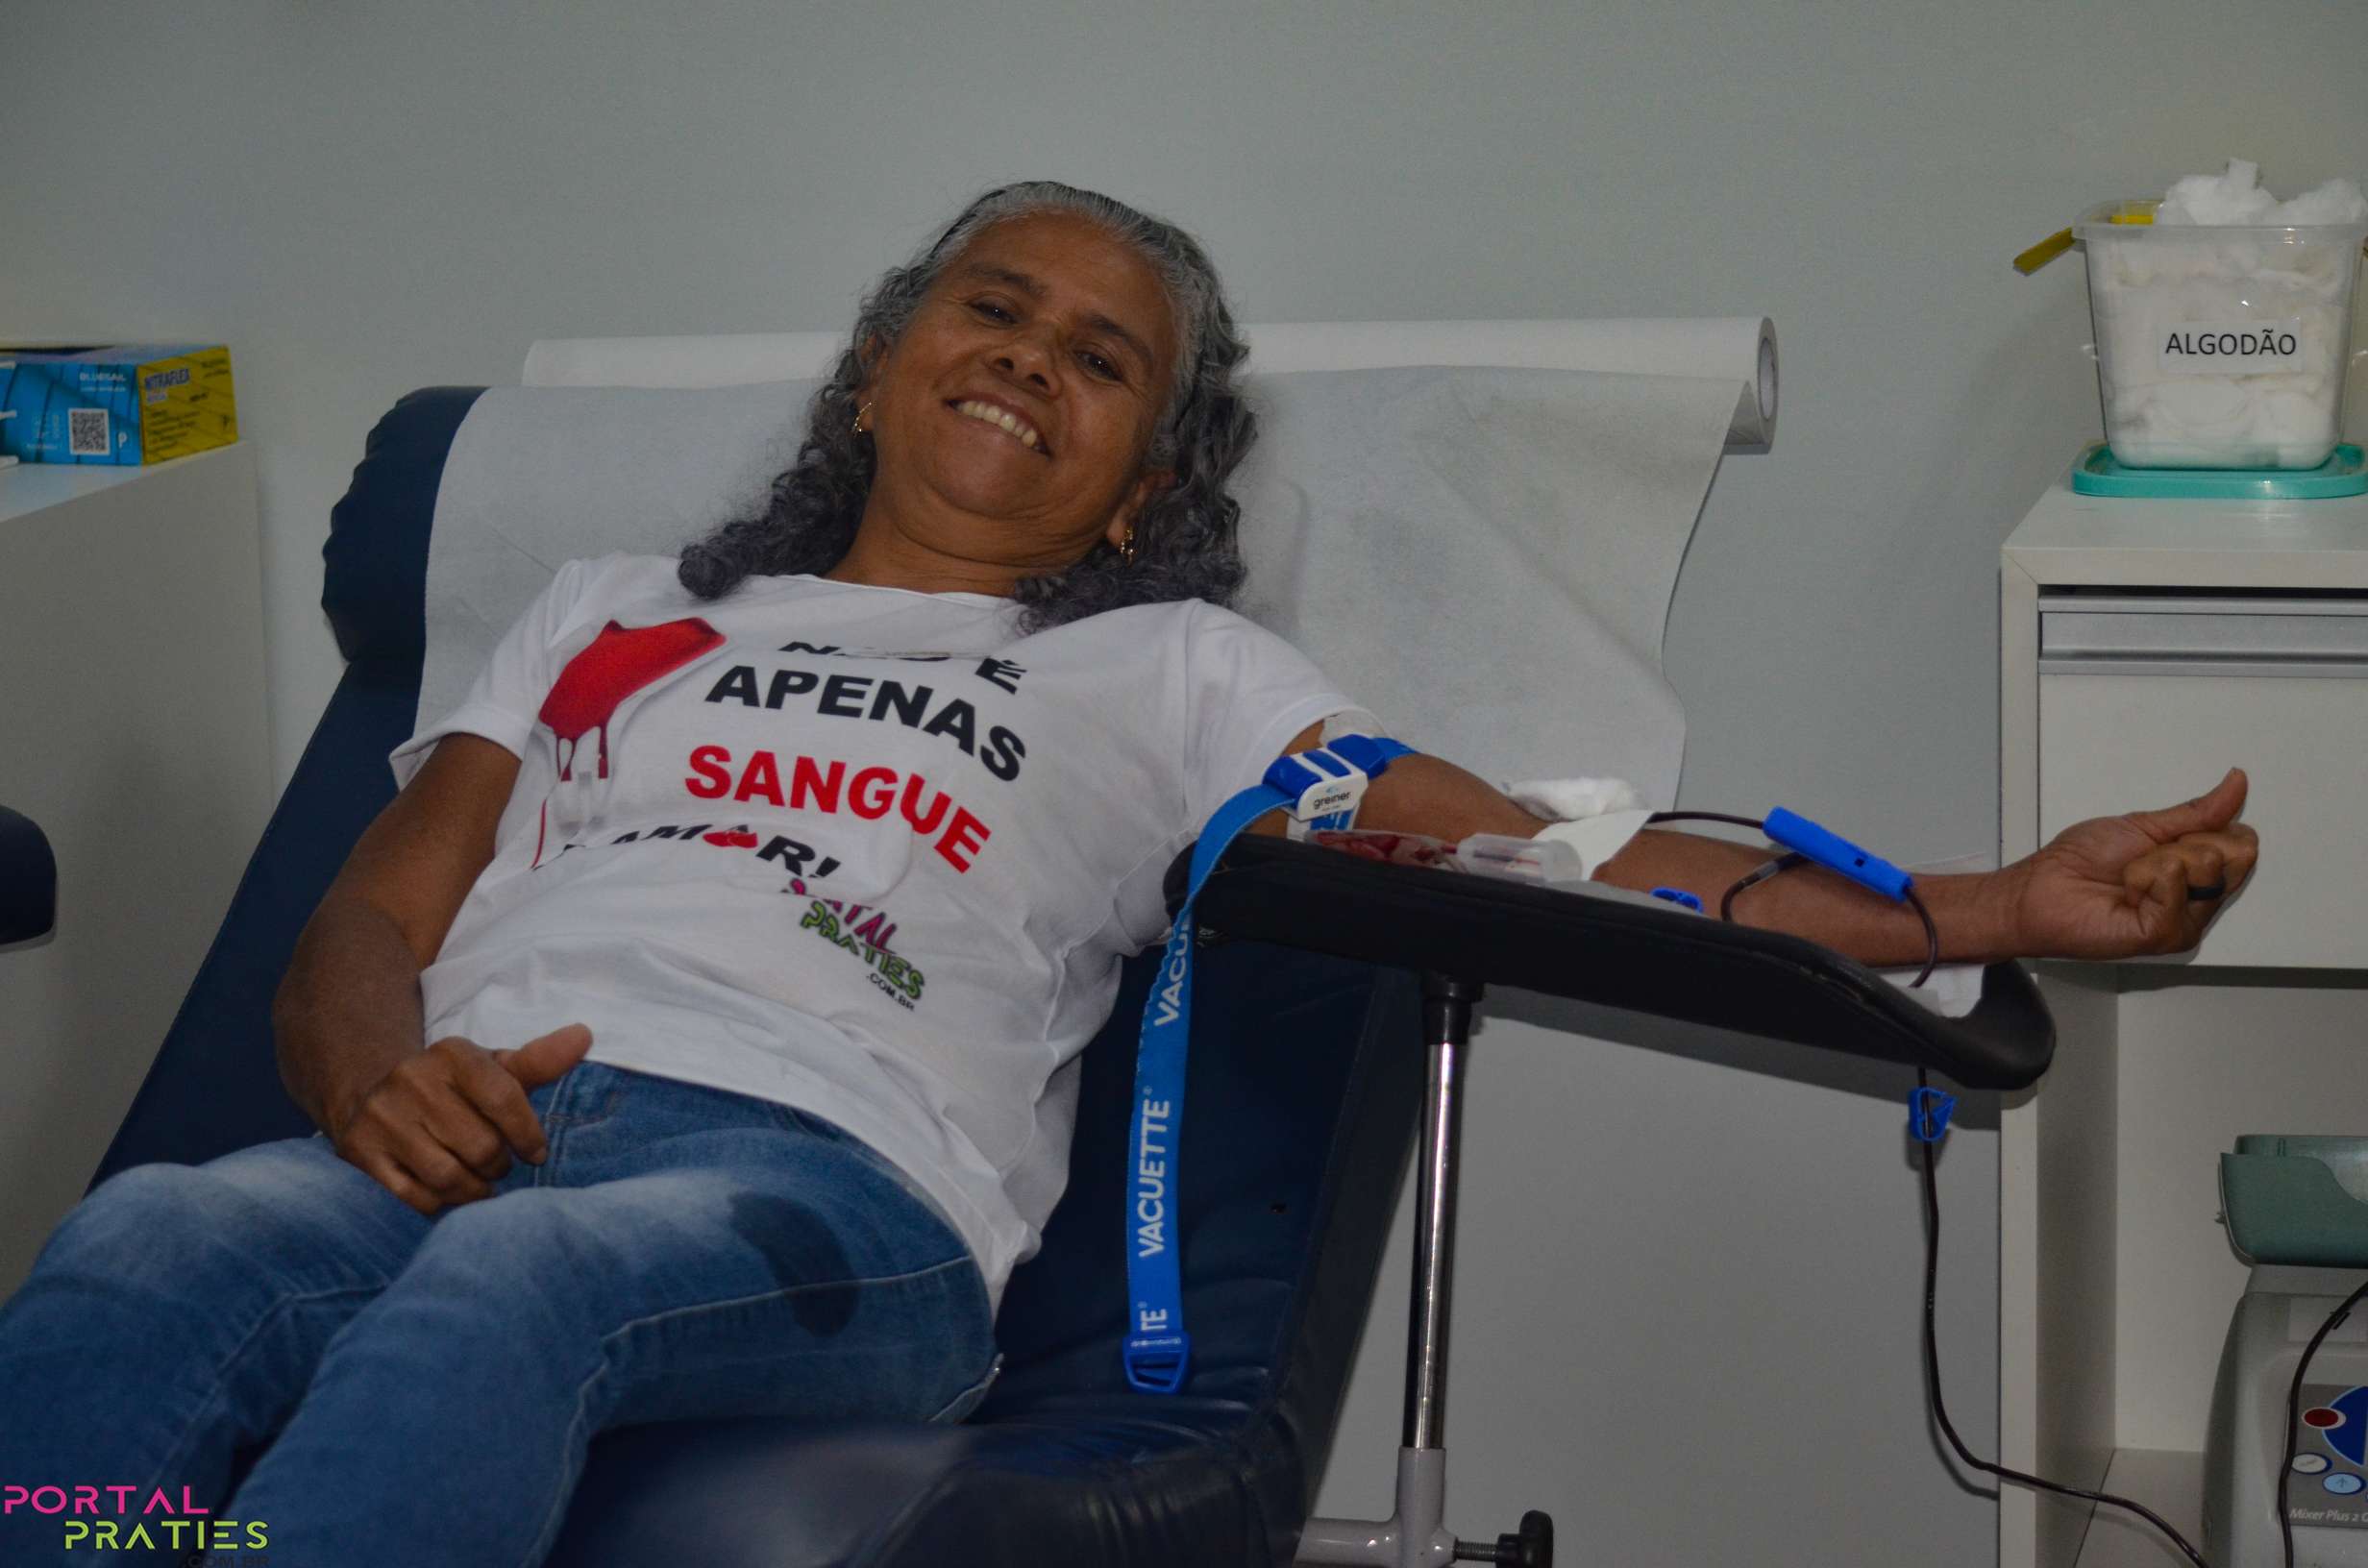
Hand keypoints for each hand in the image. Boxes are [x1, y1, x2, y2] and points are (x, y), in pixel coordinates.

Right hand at [330, 1023, 593, 1216]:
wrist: (370, 1091)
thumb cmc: (452, 1088)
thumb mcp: (492, 1069)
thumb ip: (538, 1060)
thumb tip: (584, 1035)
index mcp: (453, 1054)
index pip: (505, 1099)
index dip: (528, 1135)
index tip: (536, 1153)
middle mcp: (413, 1080)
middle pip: (481, 1146)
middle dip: (499, 1165)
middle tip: (499, 1166)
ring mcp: (384, 1117)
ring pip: (449, 1177)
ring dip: (474, 1190)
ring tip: (480, 1183)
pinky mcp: (360, 1151)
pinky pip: (416, 1197)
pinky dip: (441, 1203)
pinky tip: (449, 1193)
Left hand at [2002, 769, 2259, 960]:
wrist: (2043, 887)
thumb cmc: (2082, 860)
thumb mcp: (2145, 824)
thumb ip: (2198, 811)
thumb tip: (2236, 782)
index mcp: (2198, 872)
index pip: (2242, 842)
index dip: (2205, 829)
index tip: (2167, 838)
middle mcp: (2199, 899)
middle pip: (2234, 855)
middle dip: (2182, 843)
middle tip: (2145, 858)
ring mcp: (2186, 920)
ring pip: (2206, 866)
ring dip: (2157, 861)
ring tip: (2130, 877)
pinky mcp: (2167, 934)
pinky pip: (2176, 887)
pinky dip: (2144, 880)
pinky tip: (2126, 894)